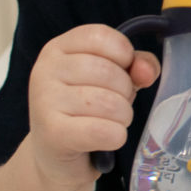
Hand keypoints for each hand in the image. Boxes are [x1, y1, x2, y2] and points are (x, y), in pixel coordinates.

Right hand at [27, 23, 159, 189]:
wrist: (54, 154)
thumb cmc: (86, 108)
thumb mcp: (113, 78)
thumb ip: (137, 65)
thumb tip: (146, 71)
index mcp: (58, 48)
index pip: (100, 36)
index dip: (124, 54)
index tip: (123, 69)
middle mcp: (45, 70)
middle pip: (107, 71)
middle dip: (125, 91)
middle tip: (117, 104)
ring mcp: (44, 101)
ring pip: (109, 103)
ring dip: (123, 116)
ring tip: (111, 121)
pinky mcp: (52, 134)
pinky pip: (104, 131)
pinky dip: (116, 136)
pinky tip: (106, 138)